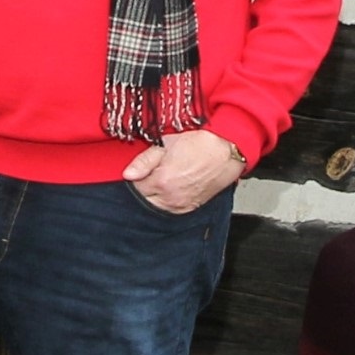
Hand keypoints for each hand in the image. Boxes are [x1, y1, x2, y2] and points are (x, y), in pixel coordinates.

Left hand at [121, 128, 244, 214]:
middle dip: (143, 188)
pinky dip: (165, 202)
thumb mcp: (167, 143)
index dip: (135, 177)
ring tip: (162, 180)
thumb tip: (128, 174)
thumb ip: (145, 160)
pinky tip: (170, 188)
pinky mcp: (190, 208)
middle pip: (144, 200)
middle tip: (150, 174)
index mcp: (161, 181)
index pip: (135, 187)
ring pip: (156, 207)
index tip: (139, 170)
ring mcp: (181, 205)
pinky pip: (170, 210)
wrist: (227, 152)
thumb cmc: (200, 144)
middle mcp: (170, 198)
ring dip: (153, 197)